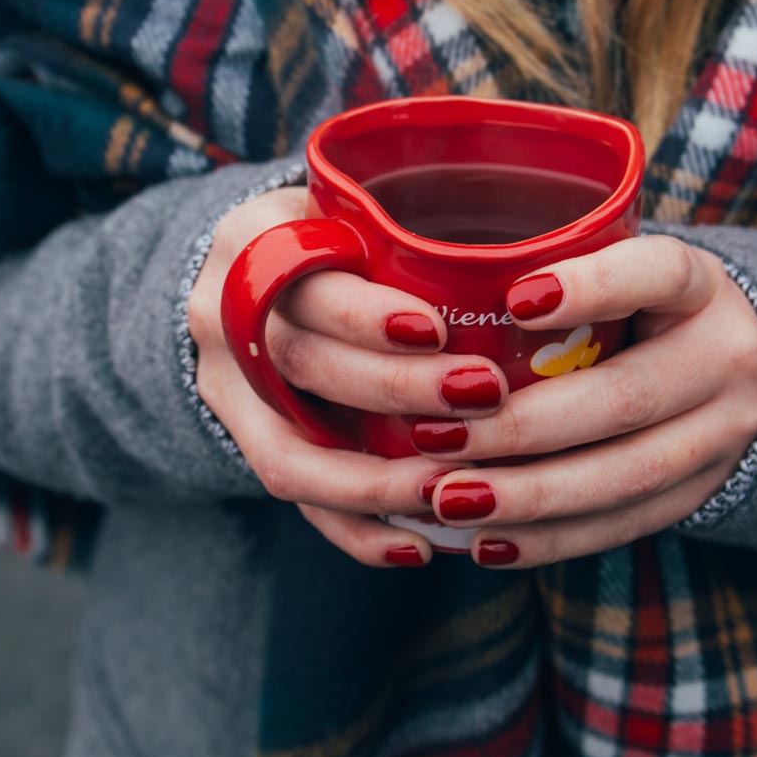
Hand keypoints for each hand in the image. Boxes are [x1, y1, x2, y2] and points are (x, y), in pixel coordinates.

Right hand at [187, 187, 507, 566]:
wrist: (248, 276)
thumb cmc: (330, 237)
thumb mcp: (349, 209)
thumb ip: (402, 232)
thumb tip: (532, 267)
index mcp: (255, 240)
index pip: (303, 282)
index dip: (366, 317)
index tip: (438, 330)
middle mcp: (224, 316)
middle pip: (303, 365)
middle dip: (395, 390)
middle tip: (481, 396)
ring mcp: (225, 387)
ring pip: (290, 453)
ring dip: (378, 482)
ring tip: (456, 491)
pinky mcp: (242, 438)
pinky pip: (292, 497)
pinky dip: (355, 529)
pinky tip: (418, 547)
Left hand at [414, 235, 756, 567]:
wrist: (739, 369)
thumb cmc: (643, 309)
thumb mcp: (625, 272)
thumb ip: (559, 271)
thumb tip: (439, 294)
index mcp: (699, 287)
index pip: (659, 274)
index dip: (593, 287)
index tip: (514, 300)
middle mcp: (724, 358)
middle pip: (626, 398)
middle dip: (523, 425)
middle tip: (436, 435)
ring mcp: (723, 434)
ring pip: (626, 475)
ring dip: (529, 495)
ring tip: (447, 499)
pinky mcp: (702, 491)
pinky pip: (626, 524)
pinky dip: (552, 539)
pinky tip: (489, 541)